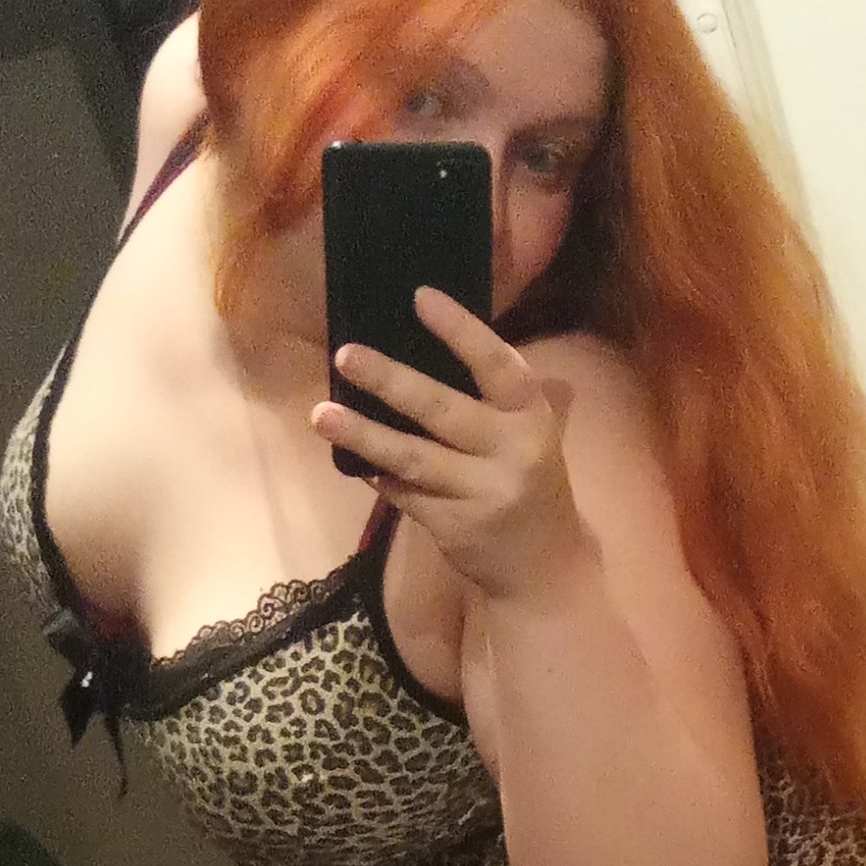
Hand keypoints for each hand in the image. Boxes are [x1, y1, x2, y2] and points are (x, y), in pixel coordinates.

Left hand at [311, 287, 585, 605]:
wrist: (546, 568)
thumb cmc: (529, 483)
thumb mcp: (529, 434)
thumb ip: (491, 395)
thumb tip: (419, 343)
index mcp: (531, 417)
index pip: (496, 364)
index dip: (460, 330)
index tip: (419, 297)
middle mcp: (511, 453)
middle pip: (442, 410)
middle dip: (390, 381)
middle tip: (345, 354)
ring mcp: (481, 494)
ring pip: (412, 458)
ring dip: (363, 434)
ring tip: (320, 414)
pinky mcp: (454, 528)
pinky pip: (404, 494)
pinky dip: (376, 474)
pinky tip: (351, 459)